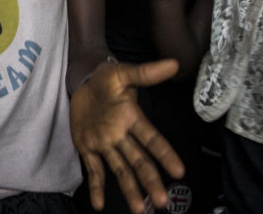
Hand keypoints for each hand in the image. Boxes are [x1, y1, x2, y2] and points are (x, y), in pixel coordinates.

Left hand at [70, 59, 184, 213]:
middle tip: (162, 202)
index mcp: (132, 119)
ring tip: (140, 210)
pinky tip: (99, 205)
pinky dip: (95, 188)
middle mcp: (122, 136)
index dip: (165, 155)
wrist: (83, 80)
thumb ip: (146, 73)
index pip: (152, 139)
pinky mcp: (87, 148)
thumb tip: (173, 63)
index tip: (179, 172)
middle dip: (150, 181)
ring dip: (130, 190)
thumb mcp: (123, 72)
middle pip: (139, 161)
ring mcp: (105, 144)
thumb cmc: (107, 78)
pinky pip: (93, 169)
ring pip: (120, 170)